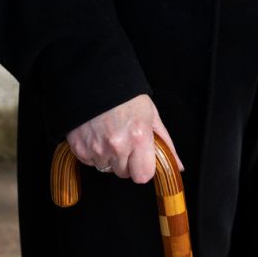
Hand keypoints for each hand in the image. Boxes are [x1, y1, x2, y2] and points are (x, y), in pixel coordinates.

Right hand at [67, 94, 183, 183]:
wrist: (96, 80)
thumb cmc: (126, 97)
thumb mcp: (151, 115)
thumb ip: (165, 143)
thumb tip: (178, 166)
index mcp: (139, 136)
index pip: (143, 176)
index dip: (143, 169)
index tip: (141, 160)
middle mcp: (117, 145)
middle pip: (124, 173)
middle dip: (126, 162)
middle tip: (124, 142)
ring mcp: (96, 148)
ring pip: (106, 168)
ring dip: (108, 157)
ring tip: (109, 135)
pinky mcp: (79, 148)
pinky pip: (89, 162)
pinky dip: (93, 153)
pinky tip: (97, 135)